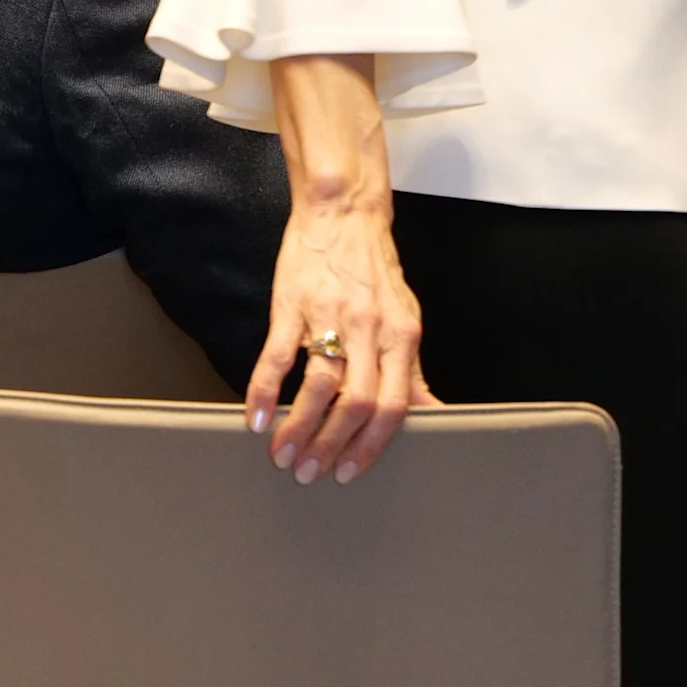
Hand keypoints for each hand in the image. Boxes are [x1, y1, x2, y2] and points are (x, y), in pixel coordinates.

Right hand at [246, 188, 431, 483]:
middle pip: (357, 404)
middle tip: (310, 473)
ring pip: (319, 387)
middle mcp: (370, 330)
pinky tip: (255, 418)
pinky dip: (263, 392)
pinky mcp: (293, 305)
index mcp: (401, 338)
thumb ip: (412, 371)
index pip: (393, 405)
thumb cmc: (374, 270)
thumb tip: (431, 413)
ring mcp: (329, 317)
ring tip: (282, 455)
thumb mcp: (405, 319)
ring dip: (299, 428)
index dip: (372, 445)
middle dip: (332, 447)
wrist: (344, 213)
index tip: (350, 472)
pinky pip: (278, 357)